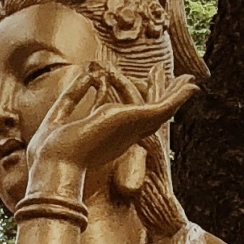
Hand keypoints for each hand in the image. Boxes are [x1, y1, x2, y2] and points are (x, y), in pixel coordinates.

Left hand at [24, 64, 197, 197]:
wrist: (54, 165)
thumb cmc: (50, 152)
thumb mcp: (60, 116)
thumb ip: (72, 98)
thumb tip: (86, 78)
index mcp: (107, 135)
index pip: (127, 118)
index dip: (139, 102)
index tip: (146, 88)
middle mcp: (123, 135)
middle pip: (150, 114)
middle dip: (165, 98)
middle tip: (179, 85)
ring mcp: (132, 129)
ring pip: (162, 110)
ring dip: (176, 95)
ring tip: (191, 81)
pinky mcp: (137, 121)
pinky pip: (164, 108)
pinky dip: (178, 97)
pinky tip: (193, 87)